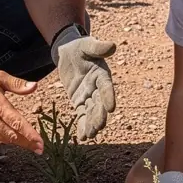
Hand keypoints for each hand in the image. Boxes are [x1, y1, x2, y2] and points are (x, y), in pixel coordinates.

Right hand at [0, 69, 42, 152]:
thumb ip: (17, 84)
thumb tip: (34, 86)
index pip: (17, 123)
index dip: (30, 135)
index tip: (40, 143)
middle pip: (13, 136)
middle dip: (28, 143)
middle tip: (39, 149)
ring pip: (5, 140)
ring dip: (18, 143)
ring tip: (30, 145)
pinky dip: (6, 140)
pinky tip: (14, 139)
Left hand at [53, 24, 115, 139]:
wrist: (69, 52)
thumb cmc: (80, 47)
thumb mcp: (87, 45)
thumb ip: (98, 47)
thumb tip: (112, 46)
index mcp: (102, 74)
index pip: (106, 86)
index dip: (109, 96)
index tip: (111, 107)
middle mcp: (98, 88)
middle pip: (100, 103)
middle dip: (99, 115)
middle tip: (99, 126)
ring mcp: (89, 96)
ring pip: (91, 112)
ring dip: (91, 124)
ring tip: (90, 135)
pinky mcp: (79, 101)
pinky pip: (81, 114)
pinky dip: (82, 125)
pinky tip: (82, 137)